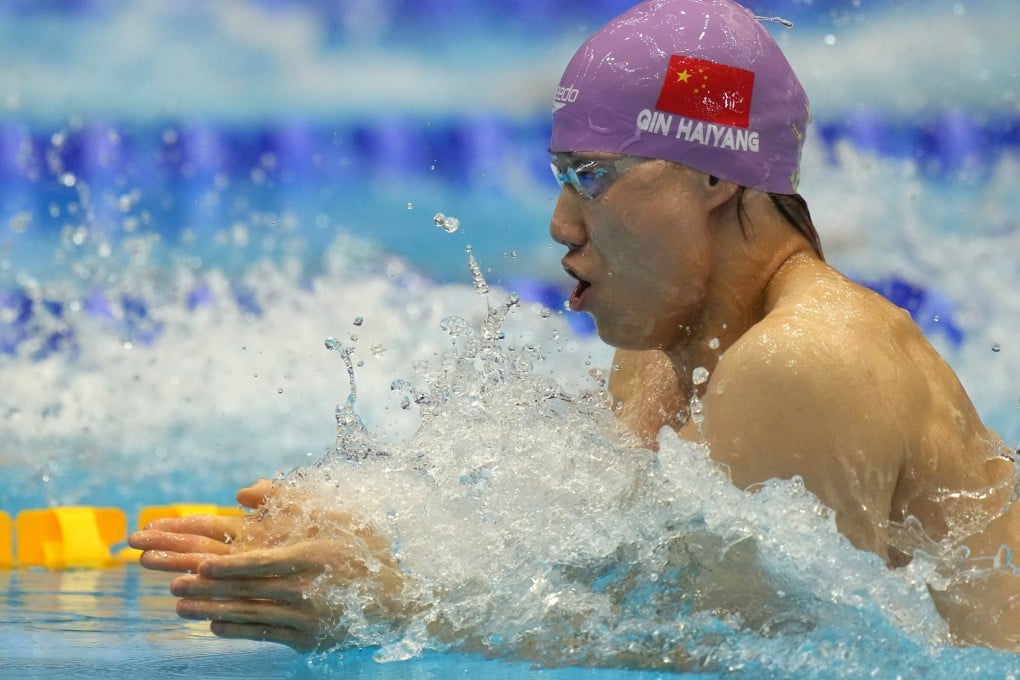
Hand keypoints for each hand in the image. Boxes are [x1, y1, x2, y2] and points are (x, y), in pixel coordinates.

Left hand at [128, 480, 403, 651]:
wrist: (399, 602)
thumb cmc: (366, 552)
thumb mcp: (338, 515)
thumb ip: (290, 499)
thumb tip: (242, 491)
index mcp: (312, 556)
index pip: (260, 562)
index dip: (227, 566)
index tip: (198, 566)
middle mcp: (306, 589)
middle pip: (246, 589)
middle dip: (206, 588)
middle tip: (173, 586)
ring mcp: (305, 617)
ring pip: (249, 614)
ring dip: (210, 610)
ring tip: (179, 607)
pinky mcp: (306, 639)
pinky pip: (264, 634)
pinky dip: (237, 630)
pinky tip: (212, 625)